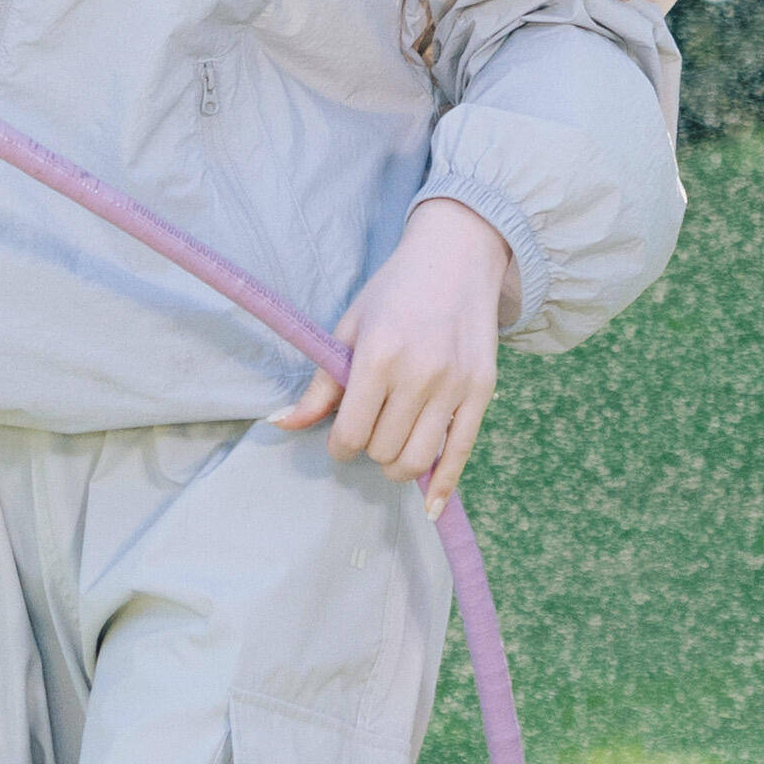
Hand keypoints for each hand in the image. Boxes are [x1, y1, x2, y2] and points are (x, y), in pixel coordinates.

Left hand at [273, 195, 516, 514]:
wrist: (456, 258)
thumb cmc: (394, 291)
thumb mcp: (349, 328)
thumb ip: (321, 385)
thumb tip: (281, 423)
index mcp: (379, 357)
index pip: (350, 433)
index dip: (339, 445)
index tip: (340, 438)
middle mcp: (420, 375)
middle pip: (383, 450)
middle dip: (369, 449)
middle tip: (368, 430)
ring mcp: (455, 386)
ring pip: (418, 459)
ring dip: (398, 466)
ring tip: (391, 447)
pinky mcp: (482, 392)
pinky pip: (461, 455)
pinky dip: (442, 486)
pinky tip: (429, 504)